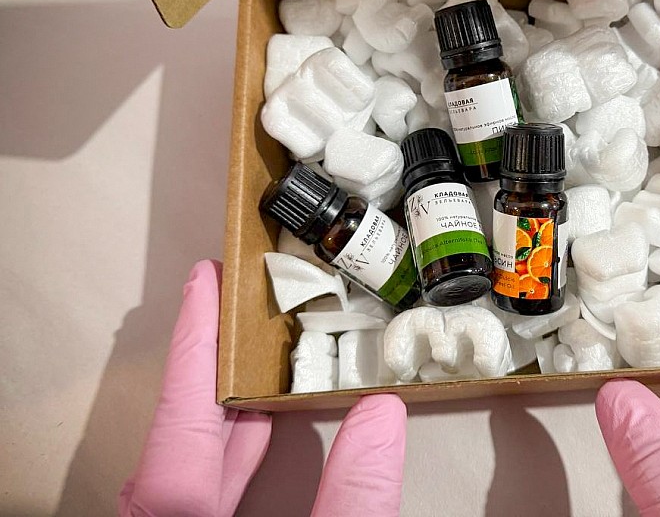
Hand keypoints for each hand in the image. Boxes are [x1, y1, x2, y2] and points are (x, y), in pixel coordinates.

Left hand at [119, 260, 406, 516]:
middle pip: (183, 417)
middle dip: (212, 350)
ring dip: (224, 395)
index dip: (197, 338)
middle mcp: (161, 513)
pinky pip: (204, 477)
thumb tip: (382, 416)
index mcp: (175, 511)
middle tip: (233, 295)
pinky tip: (259, 421)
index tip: (204, 281)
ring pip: (192, 449)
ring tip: (251, 346)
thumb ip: (354, 494)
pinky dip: (233, 441)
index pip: (183, 410)